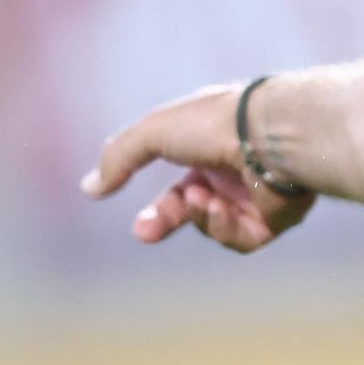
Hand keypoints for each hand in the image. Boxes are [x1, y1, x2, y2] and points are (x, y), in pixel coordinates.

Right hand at [80, 82, 315, 252]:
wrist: (272, 136)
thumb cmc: (215, 124)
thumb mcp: (154, 132)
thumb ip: (119, 157)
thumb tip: (88, 187)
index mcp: (208, 145)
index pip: (176, 184)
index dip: (154, 206)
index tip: (135, 222)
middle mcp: (232, 170)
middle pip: (190, 209)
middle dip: (164, 221)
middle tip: (145, 232)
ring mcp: (255, 194)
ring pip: (213, 225)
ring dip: (199, 216)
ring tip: (203, 198)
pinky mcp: (275, 217)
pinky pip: (240, 239)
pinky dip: (224, 227)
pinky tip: (223, 207)